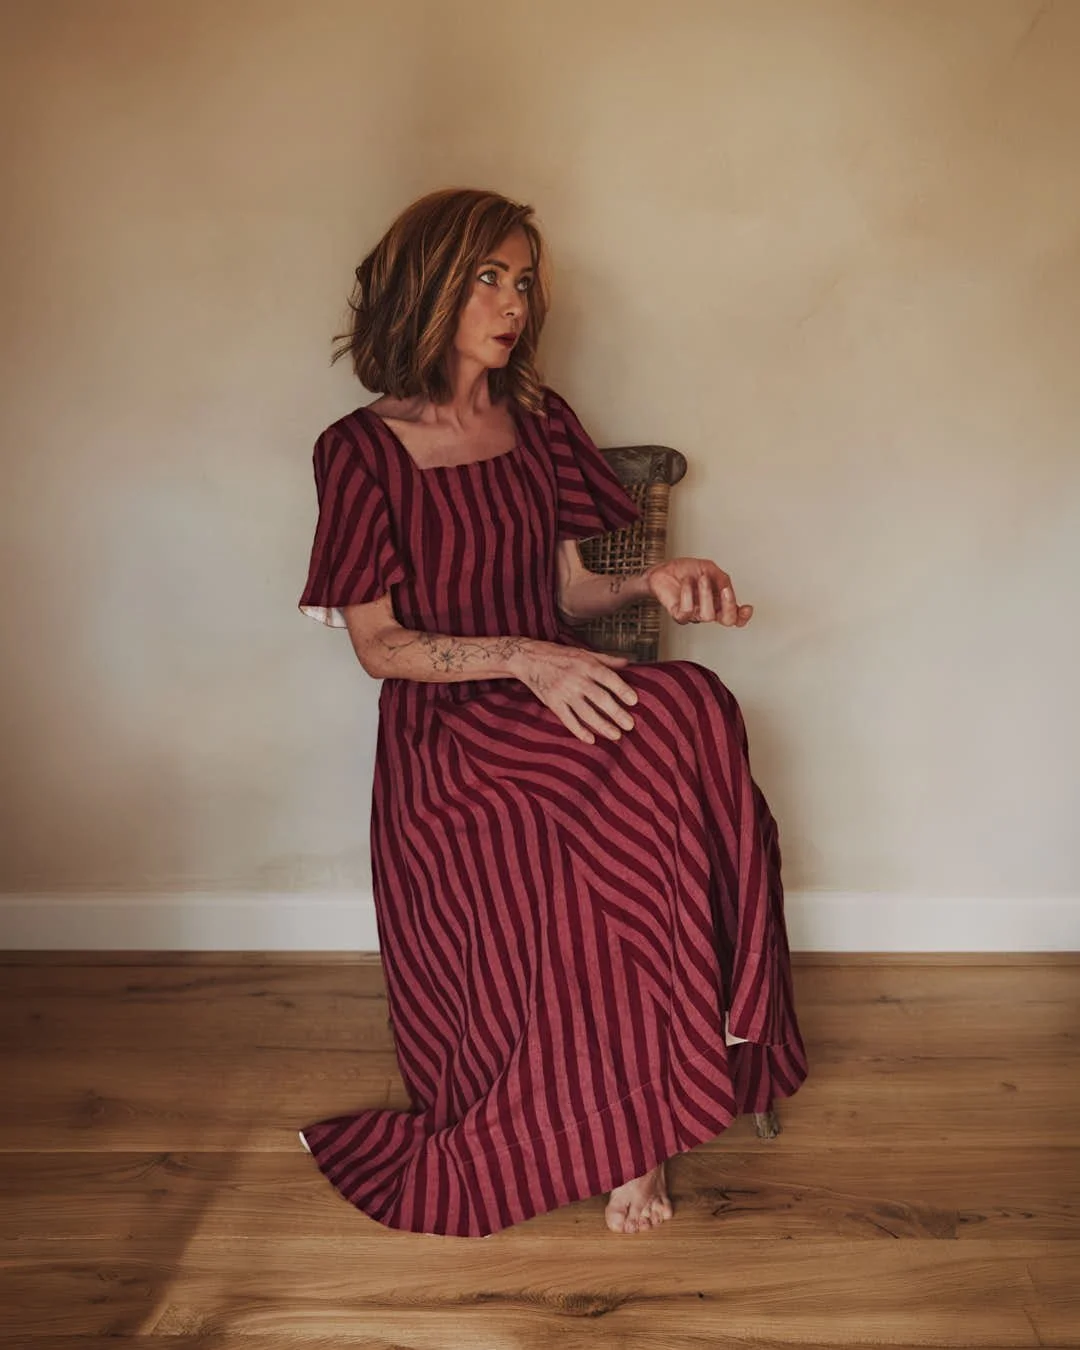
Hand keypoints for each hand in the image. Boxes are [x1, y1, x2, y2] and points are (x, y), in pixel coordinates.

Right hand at [507, 640, 638, 744]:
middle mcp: (576, 678)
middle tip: (630, 725)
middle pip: (599, 698)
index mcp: (586, 664)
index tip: (634, 701)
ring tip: (616, 735)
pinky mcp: (553, 702)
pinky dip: (579, 730)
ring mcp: (563, 692)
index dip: (622, 689)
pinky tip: (591, 739)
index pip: (608, 677)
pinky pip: (568, 719)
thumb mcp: (583, 652)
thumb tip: (628, 663)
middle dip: (616, 713)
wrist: (529, 659)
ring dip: (602, 725)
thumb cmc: (559, 655)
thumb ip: (606, 659)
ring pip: (586, 712)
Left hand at [645, 558, 752, 626]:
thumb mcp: (709, 568)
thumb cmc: (685, 570)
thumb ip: (721, 579)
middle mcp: (708, 609)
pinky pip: (687, 611)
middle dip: (729, 606)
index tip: (747, 608)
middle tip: (725, 591)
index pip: (735, 615)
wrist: (663, 569)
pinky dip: (688, 594)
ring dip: (706, 594)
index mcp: (718, 601)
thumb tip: (727, 588)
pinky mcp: (679, 614)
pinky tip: (687, 582)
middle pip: (727, 620)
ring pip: (708, 616)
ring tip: (701, 578)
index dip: (743, 616)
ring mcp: (694, 613)